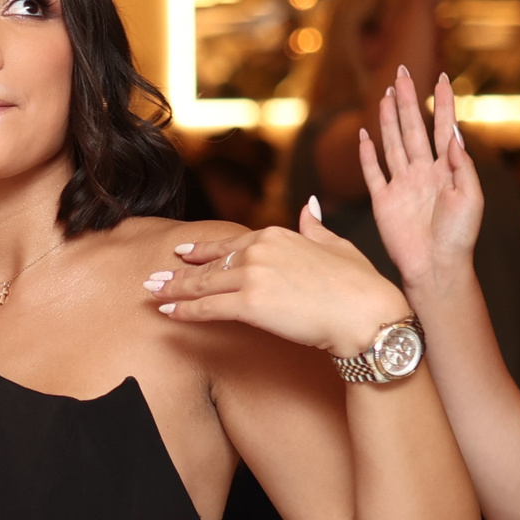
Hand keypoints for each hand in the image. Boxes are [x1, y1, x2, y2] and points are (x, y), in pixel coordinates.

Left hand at [154, 204, 411, 357]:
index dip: (204, 250)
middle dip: (179, 271)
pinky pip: (208, 308)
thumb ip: (315, 226)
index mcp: (277, 235)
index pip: (230, 243)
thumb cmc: (359, 285)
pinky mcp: (250, 304)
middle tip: (155, 276)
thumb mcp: (337, 245)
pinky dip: (184, 311)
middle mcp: (260, 251)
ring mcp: (252, 276)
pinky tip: (168, 313)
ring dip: (174, 290)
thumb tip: (309, 206)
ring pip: (202, 284)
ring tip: (152, 293)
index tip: (184, 252)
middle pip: (210, 263)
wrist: (367, 313)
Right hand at [359, 68, 482, 289]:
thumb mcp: (471, 197)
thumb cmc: (460, 236)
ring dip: (389, 118)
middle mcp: (422, 172)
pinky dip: (367, 154)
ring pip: (392, 143)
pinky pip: (373, 172)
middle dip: (409, 99)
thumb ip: (461, 164)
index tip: (441, 77)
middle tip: (402, 72)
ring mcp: (401, 185)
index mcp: (446, 169)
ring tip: (386, 94)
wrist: (436, 267)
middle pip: (412, 128)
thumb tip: (451, 133)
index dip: (442, 103)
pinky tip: (365, 135)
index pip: (443, 127)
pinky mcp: (383, 201)